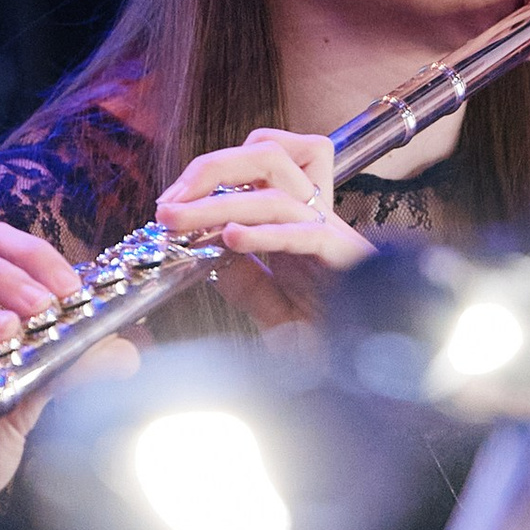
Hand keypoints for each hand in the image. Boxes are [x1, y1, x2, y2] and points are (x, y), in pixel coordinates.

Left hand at [155, 127, 374, 323]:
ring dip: (219, 205)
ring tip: (180, 223)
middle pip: (268, 157)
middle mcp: (313, 219)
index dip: (211, 173)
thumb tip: (206, 257)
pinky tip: (232, 239)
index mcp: (295, 221)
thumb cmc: (327, 339)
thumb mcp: (271, 305)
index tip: (170, 204)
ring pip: (276, 195)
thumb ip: (244, 279)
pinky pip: (307, 234)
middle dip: (211, 171)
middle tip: (168, 204)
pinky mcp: (346, 262)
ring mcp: (331, 237)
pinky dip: (266, 233)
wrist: (361, 372)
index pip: (259, 162)